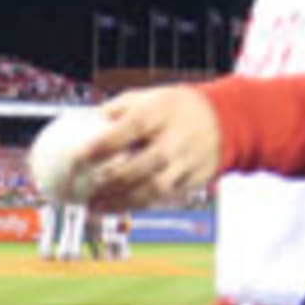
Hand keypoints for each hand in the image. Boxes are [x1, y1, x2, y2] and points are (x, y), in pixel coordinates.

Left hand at [80, 85, 220, 209]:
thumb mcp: (148, 97)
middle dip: (111, 182)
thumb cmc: (176, 107)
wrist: (224, 119)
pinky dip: (140, 205)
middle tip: (86, 191)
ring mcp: (187, 162)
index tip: (80, 156)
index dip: (104, 145)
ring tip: (97, 207)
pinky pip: (165, 197)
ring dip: (122, 202)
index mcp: (161, 113)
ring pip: (153, 189)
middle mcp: (175, 139)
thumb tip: (81, 122)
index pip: (130, 129)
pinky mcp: (194, 180)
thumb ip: (116, 109)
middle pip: (141, 166)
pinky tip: (119, 207)